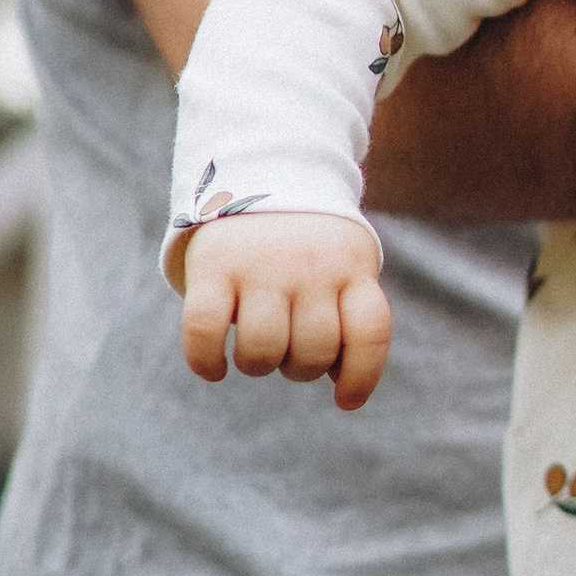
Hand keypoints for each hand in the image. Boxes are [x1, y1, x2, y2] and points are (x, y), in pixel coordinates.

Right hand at [172, 209, 391, 409]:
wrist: (258, 173)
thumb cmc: (309, 245)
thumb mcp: (344, 266)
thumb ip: (346, 317)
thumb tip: (339, 385)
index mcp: (352, 267)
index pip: (370, 333)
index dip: (362, 377)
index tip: (345, 401)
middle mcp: (310, 266)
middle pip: (313, 352)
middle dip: (300, 368)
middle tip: (287, 350)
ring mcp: (262, 265)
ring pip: (262, 350)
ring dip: (257, 366)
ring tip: (254, 352)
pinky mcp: (214, 266)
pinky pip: (205, 331)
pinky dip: (206, 362)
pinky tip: (213, 370)